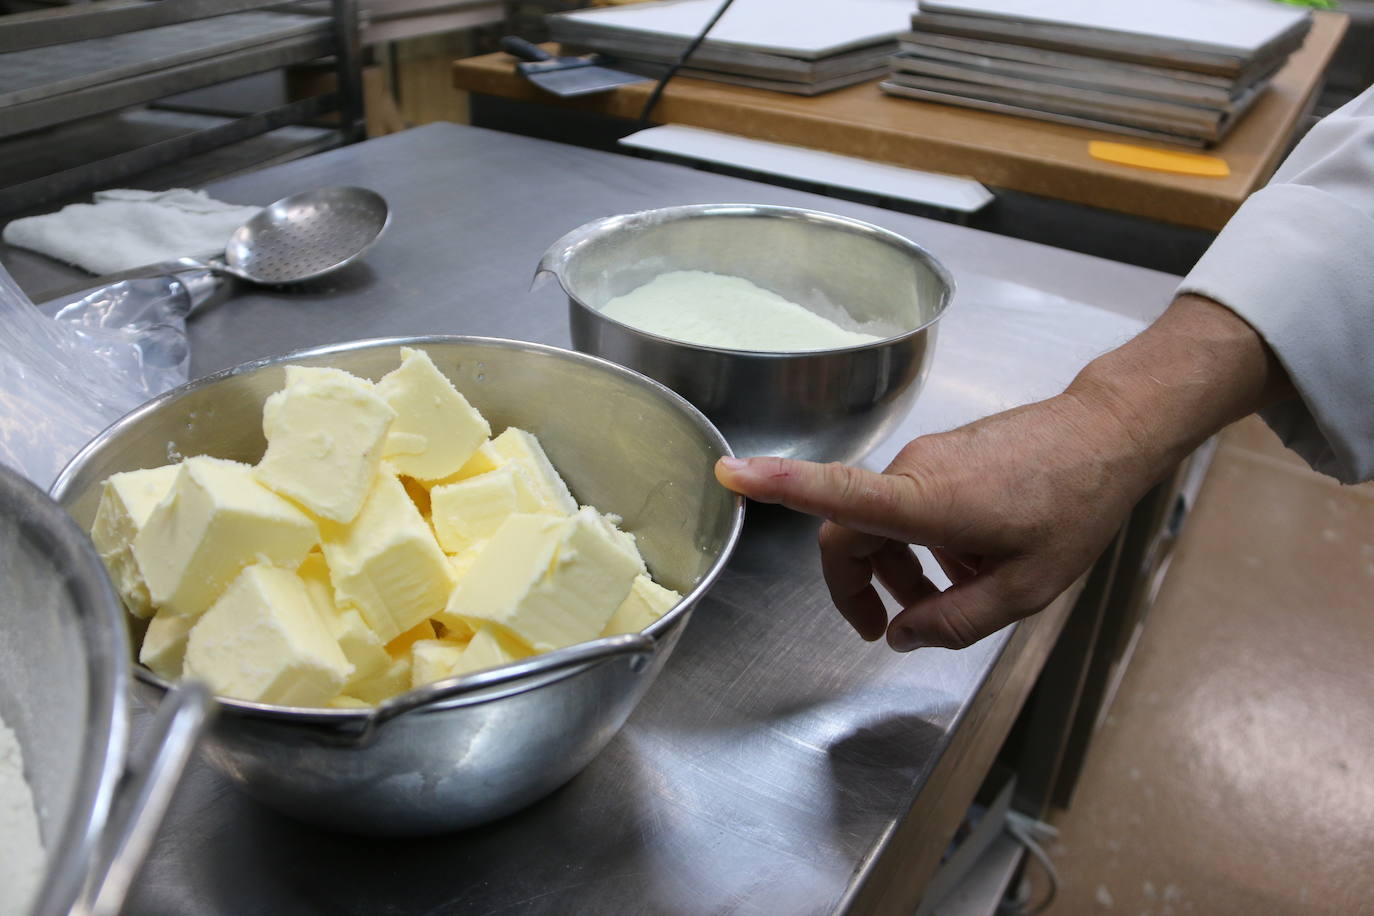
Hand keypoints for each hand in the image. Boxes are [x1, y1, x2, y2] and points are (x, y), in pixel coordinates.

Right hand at [715, 390, 1153, 650]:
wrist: (1108, 435)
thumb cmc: (1073, 507)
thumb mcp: (1025, 590)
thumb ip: (956, 623)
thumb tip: (903, 636)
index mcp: (927, 501)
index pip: (836, 493)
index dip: (778, 485)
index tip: (728, 472)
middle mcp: (914, 472)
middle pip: (849, 532)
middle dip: (859, 586)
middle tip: (886, 630)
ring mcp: (926, 459)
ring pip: (883, 522)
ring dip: (900, 568)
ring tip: (950, 598)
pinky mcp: (941, 457)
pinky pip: (909, 504)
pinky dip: (922, 542)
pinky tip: (968, 563)